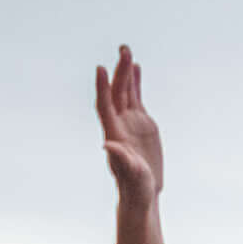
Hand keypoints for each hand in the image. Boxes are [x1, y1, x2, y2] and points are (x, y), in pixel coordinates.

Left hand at [94, 48, 165, 200]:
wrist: (142, 193)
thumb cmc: (134, 186)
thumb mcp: (129, 173)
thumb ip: (119, 159)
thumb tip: (108, 145)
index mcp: (114, 132)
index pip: (105, 105)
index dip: (103, 88)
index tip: (101, 69)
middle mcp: (119, 123)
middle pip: (116, 92)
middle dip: (119, 72)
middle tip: (123, 50)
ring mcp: (130, 121)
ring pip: (125, 91)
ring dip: (125, 72)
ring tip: (126, 51)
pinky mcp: (142, 123)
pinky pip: (136, 98)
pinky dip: (135, 83)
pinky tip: (136, 68)